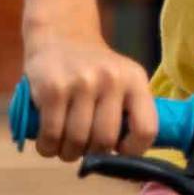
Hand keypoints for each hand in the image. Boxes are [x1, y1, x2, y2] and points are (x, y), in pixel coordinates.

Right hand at [22, 33, 156, 162]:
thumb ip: (127, 113)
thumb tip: (126, 161)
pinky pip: (51, 134)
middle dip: (91, 154)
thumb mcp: (121, 79)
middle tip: (82, 148)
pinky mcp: (52, 88)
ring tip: (63, 145)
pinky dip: (47, 146)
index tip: (118, 150)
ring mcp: (81, 82)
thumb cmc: (93, 69)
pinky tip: (47, 141)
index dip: (133, 150)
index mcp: (134, 79)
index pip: (146, 129)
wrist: (60, 33)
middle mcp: (111, 79)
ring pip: (77, 142)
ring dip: (67, 153)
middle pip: (105, 141)